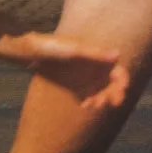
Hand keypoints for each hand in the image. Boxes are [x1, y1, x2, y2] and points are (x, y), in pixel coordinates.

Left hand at [3, 32, 129, 108]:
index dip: (122, 81)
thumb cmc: (51, 46)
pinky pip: (88, 95)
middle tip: (108, 104)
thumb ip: (95, 55)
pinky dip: (90, 101)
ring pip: (101, 92)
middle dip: (113, 94)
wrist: (29, 51)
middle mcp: (94, 67)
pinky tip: (86, 106)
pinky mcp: (75, 85)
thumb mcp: (74, 50)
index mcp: (97, 56)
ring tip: (94, 106)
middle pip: (111, 84)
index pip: (117, 70)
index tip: (122, 92)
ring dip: (102, 99)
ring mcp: (85, 76)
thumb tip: (118, 55)